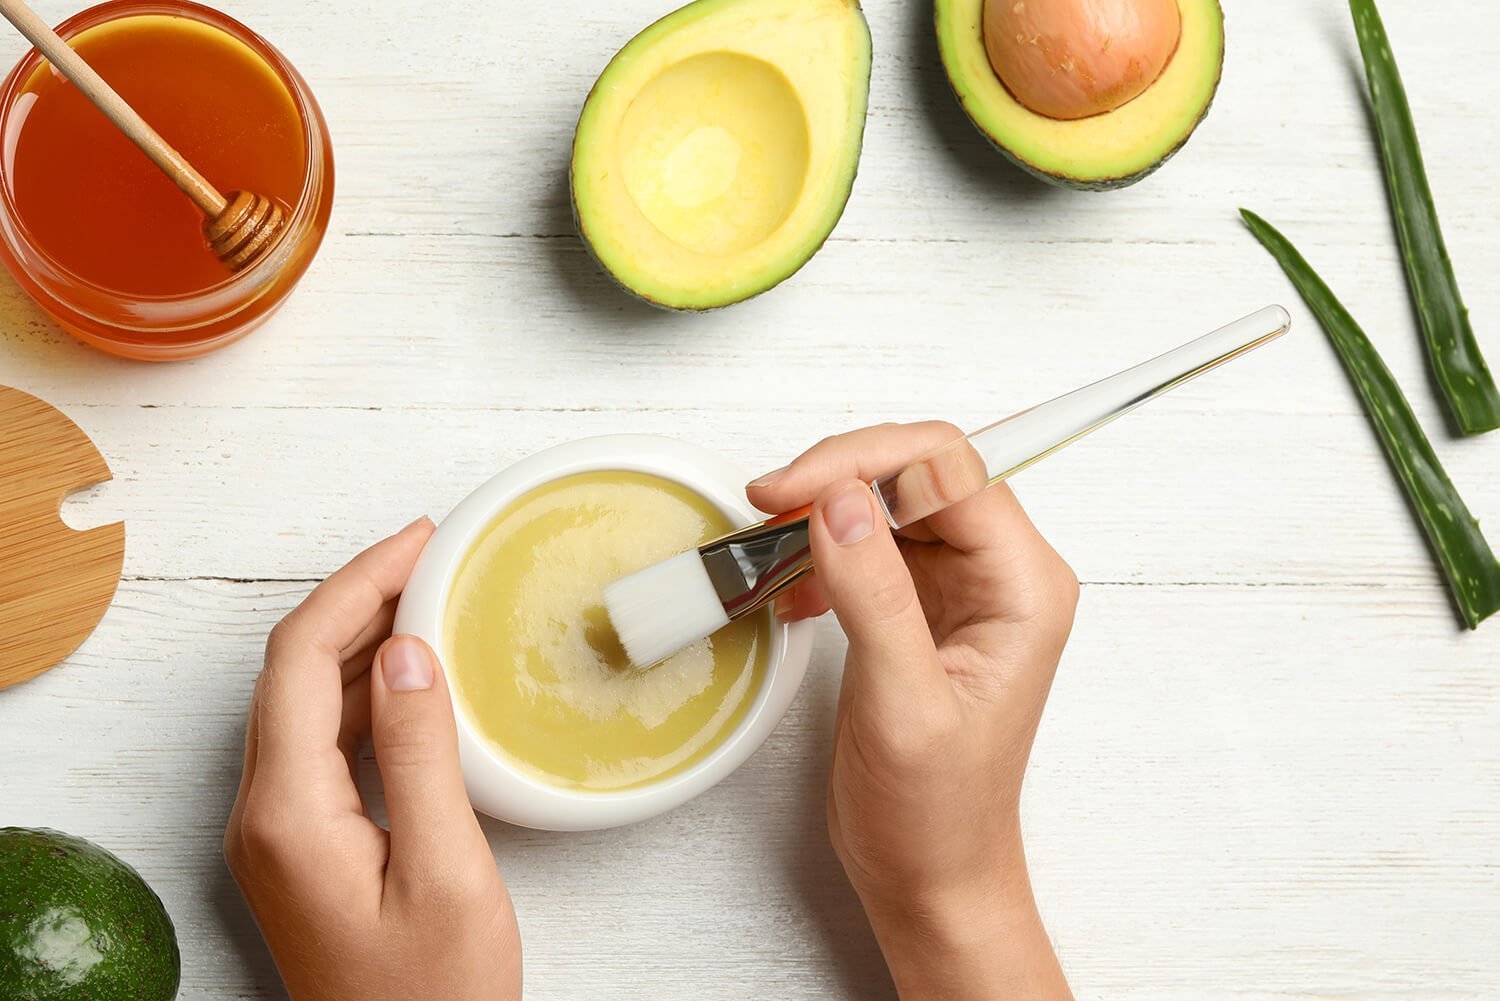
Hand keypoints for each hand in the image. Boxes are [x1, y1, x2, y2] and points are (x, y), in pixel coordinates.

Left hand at [224, 518, 520, 1000]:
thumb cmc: (436, 994)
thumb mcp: (446, 871)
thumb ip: (419, 756)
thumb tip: (407, 652)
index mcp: (288, 816)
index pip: (299, 660)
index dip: (355, 585)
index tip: (418, 543)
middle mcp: (263, 816)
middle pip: (290, 671)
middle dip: (355, 598)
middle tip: (429, 555)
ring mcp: (276, 833)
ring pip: (301, 702)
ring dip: (357, 638)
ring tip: (426, 595)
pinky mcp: (301, 846)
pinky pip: (317, 741)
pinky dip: (359, 690)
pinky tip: (408, 677)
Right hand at [749, 422, 1077, 1000]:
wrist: (932, 874)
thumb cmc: (938, 814)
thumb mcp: (902, 706)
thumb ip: (875, 595)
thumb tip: (839, 502)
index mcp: (1022, 587)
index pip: (948, 468)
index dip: (864, 461)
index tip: (792, 491)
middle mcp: (1000, 574)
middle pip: (919, 470)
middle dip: (838, 477)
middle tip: (769, 506)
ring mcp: (961, 587)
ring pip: (888, 501)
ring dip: (823, 511)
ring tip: (768, 545)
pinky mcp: (920, 606)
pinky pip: (869, 544)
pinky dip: (821, 550)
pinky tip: (789, 587)